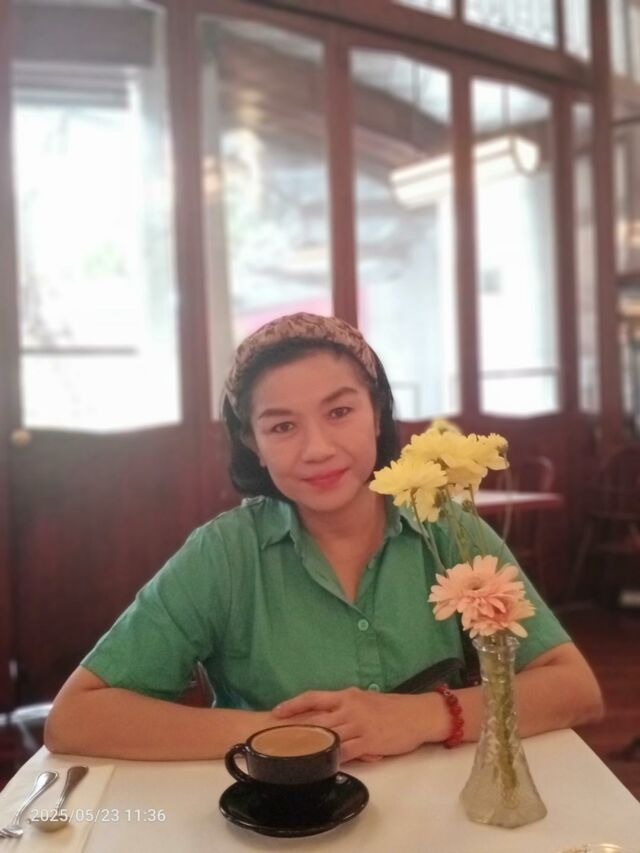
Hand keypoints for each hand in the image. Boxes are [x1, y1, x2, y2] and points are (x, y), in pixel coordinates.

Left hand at [271, 687, 432, 762]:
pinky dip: (332, 758)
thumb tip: (325, 717)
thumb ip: (345, 707)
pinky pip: (346, 752)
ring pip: (327, 736)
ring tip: (291, 755)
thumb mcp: (365, 700)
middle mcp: (349, 708)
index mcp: (346, 695)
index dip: (293, 705)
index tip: (276, 712)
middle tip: (276, 739)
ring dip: (309, 746)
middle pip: (316, 719)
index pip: (314, 697)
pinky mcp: (369, 742)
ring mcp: (358, 725)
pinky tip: (321, 765)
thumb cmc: (392, 708)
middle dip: (295, 730)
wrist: (418, 714)